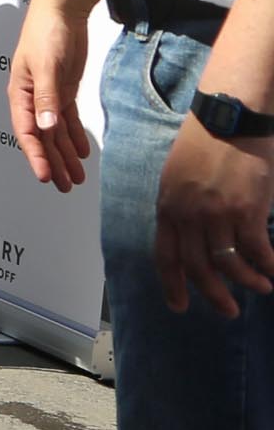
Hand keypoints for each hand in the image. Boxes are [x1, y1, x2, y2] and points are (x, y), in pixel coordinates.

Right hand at [9, 0, 96, 190]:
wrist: (62, 11)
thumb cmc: (47, 34)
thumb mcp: (47, 67)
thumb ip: (47, 98)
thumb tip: (46, 128)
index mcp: (21, 95)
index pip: (26, 132)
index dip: (34, 156)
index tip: (44, 176)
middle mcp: (32, 99)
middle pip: (41, 138)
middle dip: (52, 162)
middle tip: (64, 186)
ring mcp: (48, 95)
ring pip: (55, 132)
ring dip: (64, 154)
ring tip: (76, 177)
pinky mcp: (63, 90)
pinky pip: (67, 119)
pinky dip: (74, 136)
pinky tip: (82, 151)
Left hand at [158, 120, 273, 315]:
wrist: (229, 117)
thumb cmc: (205, 143)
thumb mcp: (177, 176)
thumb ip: (180, 207)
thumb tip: (190, 235)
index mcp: (167, 206)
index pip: (165, 255)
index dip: (173, 284)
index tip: (179, 305)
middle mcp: (187, 214)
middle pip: (197, 266)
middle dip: (212, 294)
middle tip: (228, 311)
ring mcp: (216, 213)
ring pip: (228, 263)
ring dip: (246, 282)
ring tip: (260, 289)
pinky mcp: (246, 210)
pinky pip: (256, 250)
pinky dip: (267, 265)